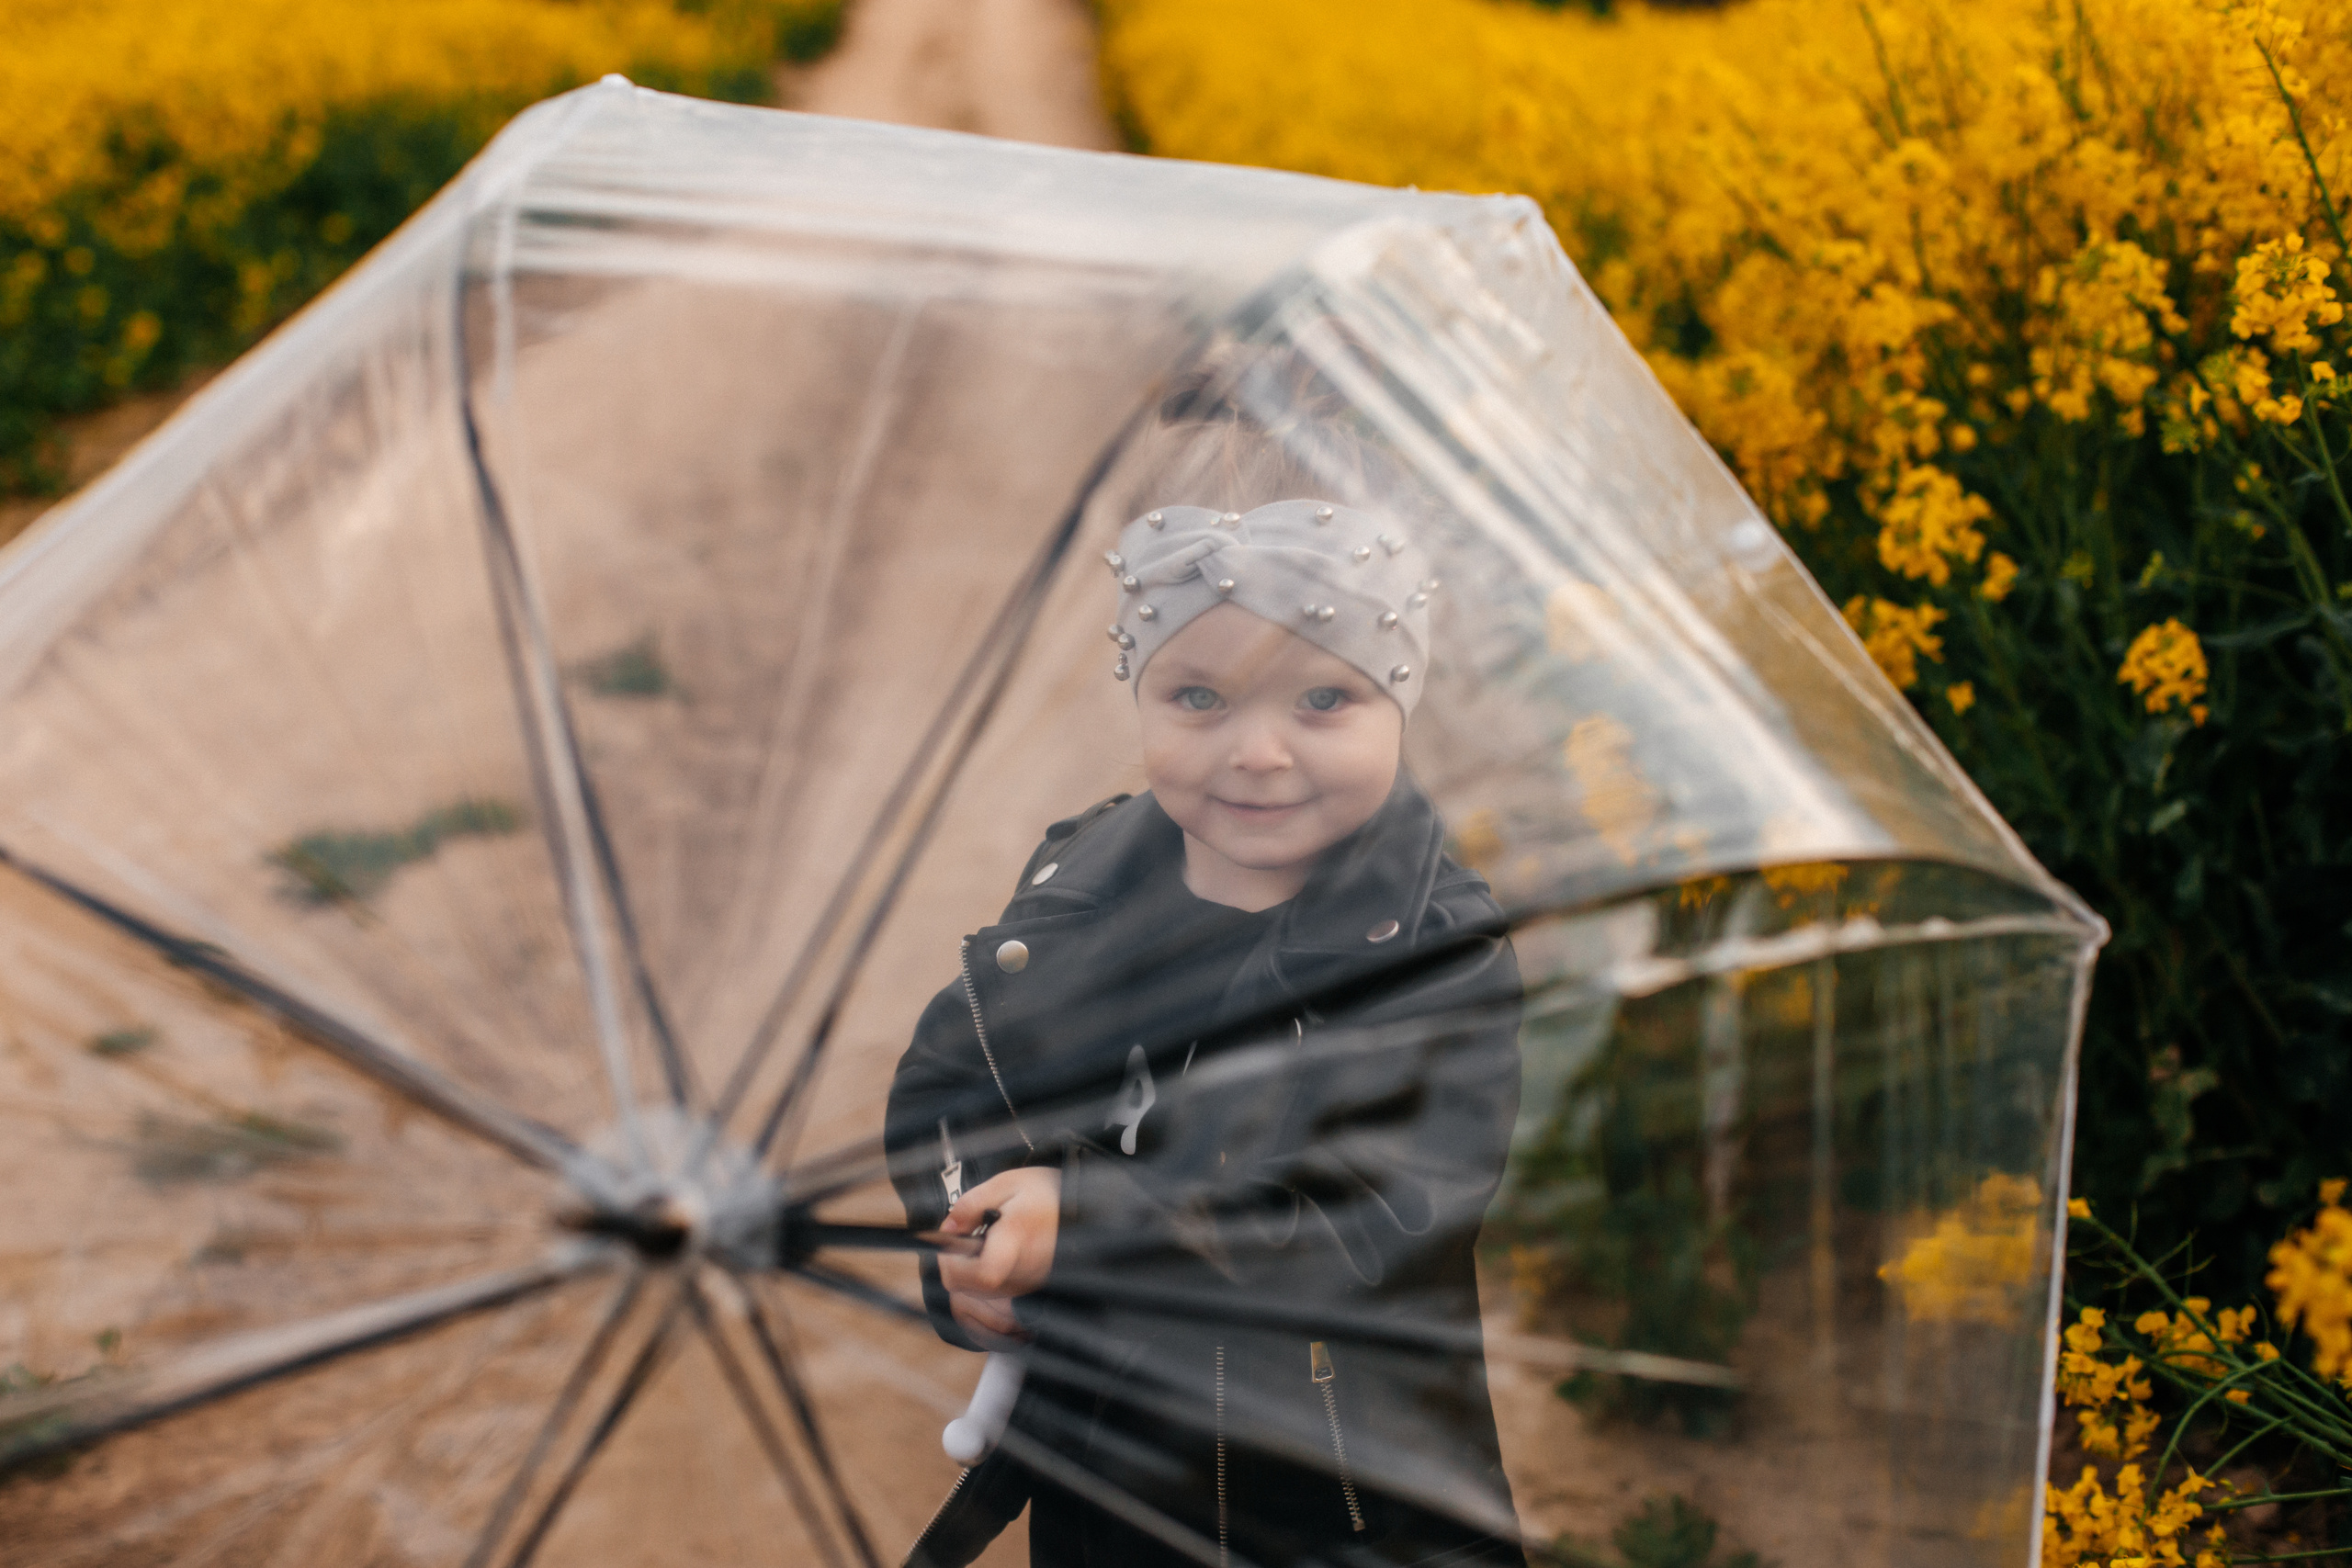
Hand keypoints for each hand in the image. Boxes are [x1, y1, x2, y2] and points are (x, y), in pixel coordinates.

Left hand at [938, 1167, 1061, 1345]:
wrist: (1088, 1207)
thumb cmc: (1049, 1193)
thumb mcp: (1007, 1184)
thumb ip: (970, 1205)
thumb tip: (947, 1229)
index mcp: (1019, 1239)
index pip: (983, 1273)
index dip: (955, 1263)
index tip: (950, 1242)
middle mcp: (1026, 1270)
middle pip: (974, 1290)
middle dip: (955, 1267)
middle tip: (958, 1240)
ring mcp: (1031, 1283)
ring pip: (982, 1295)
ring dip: (968, 1274)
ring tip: (979, 1244)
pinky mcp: (1032, 1288)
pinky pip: (997, 1294)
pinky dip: (984, 1279)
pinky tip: (992, 1254)